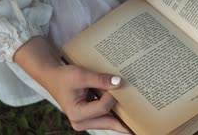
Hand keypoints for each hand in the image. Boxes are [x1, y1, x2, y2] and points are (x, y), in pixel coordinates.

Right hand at [13, 37, 129, 132]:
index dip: (112, 96)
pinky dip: (115, 113)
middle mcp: (81, 122)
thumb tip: (119, 82)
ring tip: (139, 117)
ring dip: (122, 118)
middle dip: (125, 121)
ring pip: (109, 122)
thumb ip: (99, 79)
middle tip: (144, 123)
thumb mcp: (81, 75)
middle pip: (109, 122)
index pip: (103, 108)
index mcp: (77, 114)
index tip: (118, 83)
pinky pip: (106, 117)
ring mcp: (85, 121)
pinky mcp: (89, 116)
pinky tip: (127, 110)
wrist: (52, 76)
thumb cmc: (64, 76)